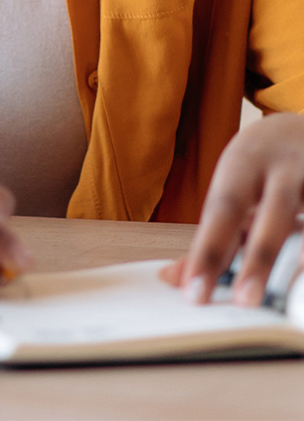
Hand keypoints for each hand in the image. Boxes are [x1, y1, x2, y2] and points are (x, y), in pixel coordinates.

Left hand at [161, 113, 303, 305]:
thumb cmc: (263, 164)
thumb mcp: (234, 186)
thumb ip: (211, 235)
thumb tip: (174, 279)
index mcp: (243, 163)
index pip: (221, 211)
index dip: (207, 253)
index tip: (193, 292)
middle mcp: (283, 167)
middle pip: (270, 214)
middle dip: (257, 260)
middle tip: (244, 301)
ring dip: (302, 262)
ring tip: (291, 302)